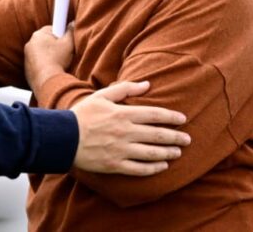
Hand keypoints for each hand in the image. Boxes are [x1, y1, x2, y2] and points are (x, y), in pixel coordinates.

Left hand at [24, 25, 73, 92]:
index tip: (65, 39)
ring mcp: (27, 56)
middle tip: (64, 53)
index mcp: (38, 35)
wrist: (47, 81)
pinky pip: (37, 63)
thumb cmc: (57, 60)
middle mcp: (30, 44)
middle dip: (55, 45)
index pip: (51, 28)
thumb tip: (72, 23)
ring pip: (41, 52)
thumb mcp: (69, 43)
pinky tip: (52, 70)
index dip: (60, 34)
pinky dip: (44, 65)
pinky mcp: (27, 68)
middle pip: (46, 40)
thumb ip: (70, 31)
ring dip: (49, 56)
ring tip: (58, 63)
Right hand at [70, 81, 189, 175]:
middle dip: (175, 137)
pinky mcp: (116, 165)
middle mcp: (125, 132)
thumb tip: (147, 84)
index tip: (182, 119)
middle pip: (158, 135)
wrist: (64, 138)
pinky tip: (162, 166)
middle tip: (188, 139)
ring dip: (168, 153)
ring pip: (152, 153)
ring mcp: (121, 150)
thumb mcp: (102, 96)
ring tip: (178, 152)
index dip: (171, 117)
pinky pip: (140, 169)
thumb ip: (125, 89)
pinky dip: (154, 168)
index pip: (154, 114)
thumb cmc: (82, 115)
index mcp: (123, 114)